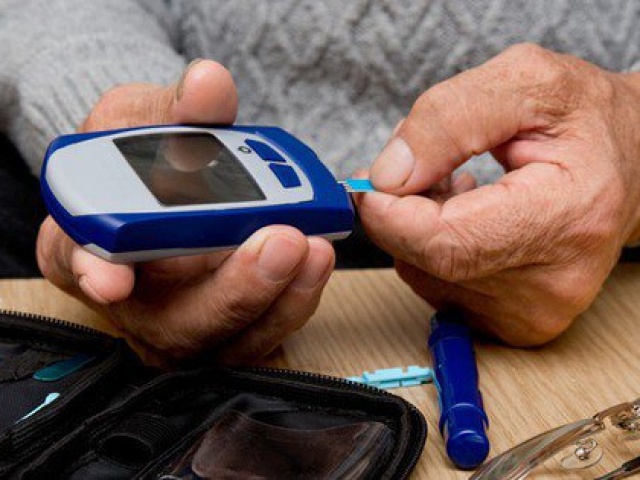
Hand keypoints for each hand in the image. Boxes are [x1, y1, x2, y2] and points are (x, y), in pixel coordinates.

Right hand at [37, 60, 334, 364]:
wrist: (183, 181)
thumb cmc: (153, 154)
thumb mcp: (152, 117)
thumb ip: (177, 108)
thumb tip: (208, 84)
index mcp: (88, 241)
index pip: (76, 263)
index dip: (93, 272)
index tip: (112, 277)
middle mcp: (137, 299)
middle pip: (174, 320)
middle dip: (231, 288)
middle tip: (279, 241)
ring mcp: (188, 321)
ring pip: (229, 338)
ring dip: (277, 298)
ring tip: (315, 248)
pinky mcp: (234, 327)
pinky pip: (265, 331)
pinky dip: (295, 300)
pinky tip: (317, 259)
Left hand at [357, 44, 639, 345]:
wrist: (632, 162)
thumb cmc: (585, 120)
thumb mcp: (525, 82)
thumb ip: (449, 119)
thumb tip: (388, 176)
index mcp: (569, 216)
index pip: (449, 241)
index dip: (391, 214)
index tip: (367, 184)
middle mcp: (555, 282)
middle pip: (430, 263)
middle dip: (401, 213)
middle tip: (420, 167)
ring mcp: (537, 312)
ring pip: (426, 276)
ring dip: (419, 229)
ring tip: (460, 186)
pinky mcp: (519, 324)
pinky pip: (440, 288)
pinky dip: (435, 251)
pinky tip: (467, 218)